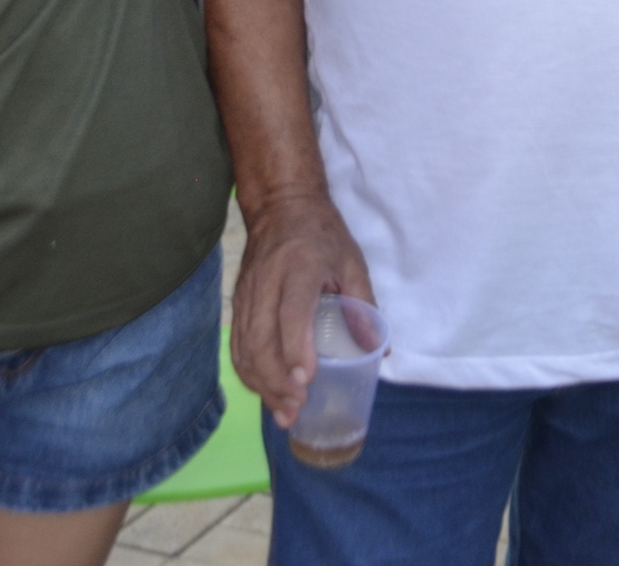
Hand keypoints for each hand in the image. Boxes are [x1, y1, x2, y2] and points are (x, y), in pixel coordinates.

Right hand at [230, 191, 374, 427]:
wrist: (281, 206)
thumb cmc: (322, 236)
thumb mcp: (352, 261)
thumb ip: (364, 305)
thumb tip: (380, 350)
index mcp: (299, 268)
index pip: (292, 314)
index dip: (296, 349)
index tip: (307, 380)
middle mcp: (267, 283)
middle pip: (262, 339)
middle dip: (277, 380)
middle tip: (297, 408)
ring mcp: (247, 294)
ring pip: (245, 347)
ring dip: (262, 384)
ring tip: (284, 412)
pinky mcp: (238, 303)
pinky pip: (238, 345)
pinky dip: (248, 373)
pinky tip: (265, 392)